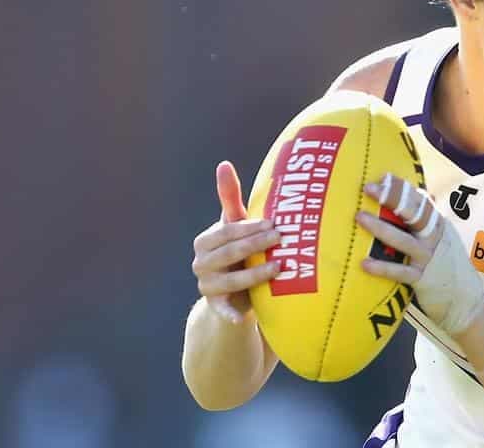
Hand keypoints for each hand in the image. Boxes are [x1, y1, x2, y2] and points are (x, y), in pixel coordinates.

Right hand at [190, 161, 282, 323]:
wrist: (232, 290)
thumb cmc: (238, 249)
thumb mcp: (234, 224)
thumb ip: (229, 197)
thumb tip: (223, 164)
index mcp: (206, 241)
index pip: (227, 231)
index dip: (249, 227)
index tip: (273, 222)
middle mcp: (201, 263)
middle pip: (229, 252)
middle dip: (256, 244)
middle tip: (282, 236)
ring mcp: (208, 286)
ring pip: (232, 280)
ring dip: (255, 274)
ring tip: (280, 265)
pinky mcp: (217, 307)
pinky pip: (223, 311)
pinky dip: (230, 316)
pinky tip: (241, 319)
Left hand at [356, 173, 483, 336]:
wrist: (467, 299)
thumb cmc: (448, 265)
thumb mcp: (442, 238)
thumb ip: (429, 220)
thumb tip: (421, 194)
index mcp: (438, 224)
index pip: (419, 200)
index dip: (401, 188)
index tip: (383, 176)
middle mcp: (434, 237)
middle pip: (413, 213)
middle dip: (391, 198)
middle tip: (368, 188)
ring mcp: (429, 257)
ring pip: (403, 240)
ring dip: (381, 228)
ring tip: (360, 217)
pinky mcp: (423, 278)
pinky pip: (400, 272)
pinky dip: (383, 267)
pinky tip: (365, 263)